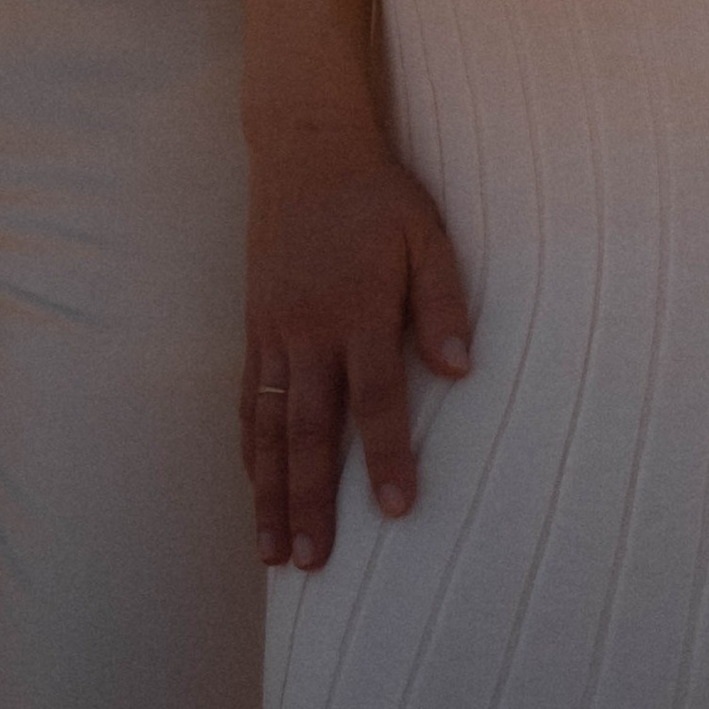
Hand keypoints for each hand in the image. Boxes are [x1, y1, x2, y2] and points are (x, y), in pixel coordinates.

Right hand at [243, 122, 471, 569]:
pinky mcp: (254, 324)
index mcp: (358, 308)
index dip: (385, 455)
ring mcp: (273, 330)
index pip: (374, 397)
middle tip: (312, 562)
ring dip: (269, 491)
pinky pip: (247, 397)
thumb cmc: (377, 194)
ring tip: (272, 552)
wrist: (305, 147)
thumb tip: (461, 369)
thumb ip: (444, 300)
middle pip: (308, 428)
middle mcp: (308, 328)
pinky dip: (249, 447)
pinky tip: (254, 485)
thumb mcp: (426, 233)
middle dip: (310, 500)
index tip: (395, 511)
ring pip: (267, 425)